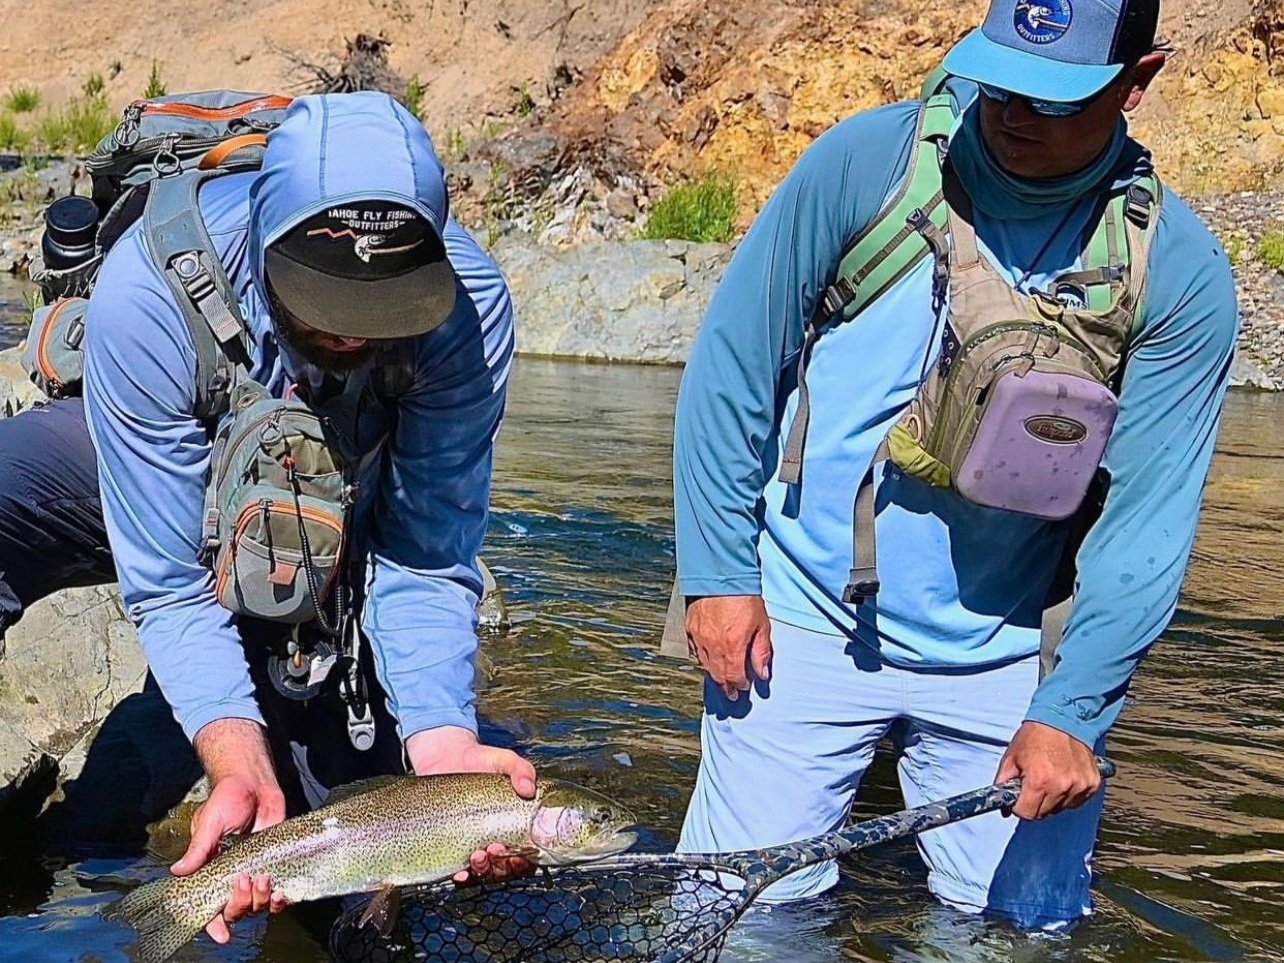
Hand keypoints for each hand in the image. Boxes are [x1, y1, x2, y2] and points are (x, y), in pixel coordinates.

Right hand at [179, 719, 287, 943]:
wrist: (256, 782)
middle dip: (240, 904)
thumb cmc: (227, 798)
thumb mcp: (209, 822)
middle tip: (244, 881)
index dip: (214, 923)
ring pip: (258, 905)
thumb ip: (199, 849)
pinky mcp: (277, 864)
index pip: (210, 905)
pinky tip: (282, 892)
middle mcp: (233, 876)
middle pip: (236, 909)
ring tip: (264, 880)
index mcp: (211, 870)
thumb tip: (178, 872)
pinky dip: (280, 899)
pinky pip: (279, 893)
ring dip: (261, 900)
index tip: (222, 935)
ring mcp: (256, 872)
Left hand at [405, 726, 537, 885]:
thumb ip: (521, 770)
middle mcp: (496, 840)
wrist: (445, 757)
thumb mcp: (504, 760)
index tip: (518, 852)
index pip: (527, 855)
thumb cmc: (480, 760)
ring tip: (478, 855)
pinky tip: (460, 871)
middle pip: (505, 869)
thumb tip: (528, 789)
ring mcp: (472, 846)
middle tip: (495, 848)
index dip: (525, 860)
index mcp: (513, 826)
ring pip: (484, 873)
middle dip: (502, 866)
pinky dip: (461, 877)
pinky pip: (458, 872)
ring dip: (484, 870)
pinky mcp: (450, 847)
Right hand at [685, 595, 771, 699]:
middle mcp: (713, 646)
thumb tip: (762, 673)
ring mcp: (699, 637)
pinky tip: (707, 659)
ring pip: (704, 665)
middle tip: (730, 693)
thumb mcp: (762, 625)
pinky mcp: (690, 627)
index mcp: (733, 647)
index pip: (735, 677)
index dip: (740, 685)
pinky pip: (694, 650)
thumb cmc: (744, 597)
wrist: (722, 574)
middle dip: (725, 686)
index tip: (744, 687)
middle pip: (718, 675)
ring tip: (720, 679)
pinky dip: (701, 658)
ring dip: (714, 674)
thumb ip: (761, 652)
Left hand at [996, 721, 1100, 819]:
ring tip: (1050, 777)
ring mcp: (1079, 786)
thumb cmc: (1035, 736)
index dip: (1019, 807)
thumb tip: (1003, 807)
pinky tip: (1064, 777)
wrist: (1062, 719)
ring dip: (1053, 799)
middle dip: (1035, 803)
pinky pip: (1077, 801)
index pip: (1027, 814)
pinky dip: (1069, 794)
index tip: (1019, 798)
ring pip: (1061, 808)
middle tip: (1034, 784)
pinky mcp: (1092, 783)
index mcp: (1039, 781)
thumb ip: (1003, 783)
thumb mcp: (1011, 757)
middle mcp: (1061, 786)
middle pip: (1044, 813)